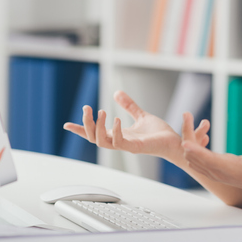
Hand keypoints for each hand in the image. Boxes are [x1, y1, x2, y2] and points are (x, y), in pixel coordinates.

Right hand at [64, 91, 188, 160]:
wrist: (174, 142)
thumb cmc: (158, 133)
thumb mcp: (140, 115)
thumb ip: (129, 106)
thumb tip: (117, 93)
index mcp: (118, 135)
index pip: (95, 134)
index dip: (80, 130)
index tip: (67, 125)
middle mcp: (119, 142)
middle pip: (93, 138)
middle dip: (86, 124)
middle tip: (87, 108)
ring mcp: (127, 146)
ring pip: (102, 142)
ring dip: (98, 127)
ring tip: (101, 111)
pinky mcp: (136, 148)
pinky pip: (120, 143)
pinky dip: (115, 132)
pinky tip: (117, 119)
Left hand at [181, 123, 241, 194]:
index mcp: (231, 169)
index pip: (209, 160)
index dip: (196, 150)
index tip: (184, 141)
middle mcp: (219, 173)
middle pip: (194, 156)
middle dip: (188, 135)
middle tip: (186, 114)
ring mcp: (215, 173)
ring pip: (192, 158)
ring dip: (189, 140)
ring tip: (190, 118)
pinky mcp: (214, 172)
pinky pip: (196, 160)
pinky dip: (193, 147)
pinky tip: (199, 133)